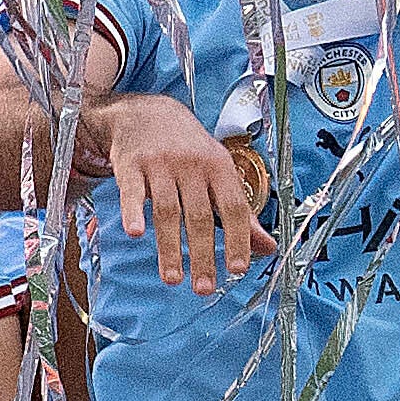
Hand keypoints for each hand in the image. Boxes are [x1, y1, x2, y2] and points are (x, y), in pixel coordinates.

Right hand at [87, 89, 260, 289]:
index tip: (237, 269)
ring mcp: (160, 164)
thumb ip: (240, 212)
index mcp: (219, 167)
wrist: (147, 113)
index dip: (238, 239)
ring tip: (173, 279)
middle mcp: (192, 164)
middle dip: (203, 254)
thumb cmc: (188, 149)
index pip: (233, 207)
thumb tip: (268, 247)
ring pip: (168, 211)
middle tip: (204, 287)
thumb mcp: (218, 173)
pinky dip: (133, 212)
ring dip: (170, 248)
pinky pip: (133, 192)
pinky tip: (135, 233)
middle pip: (200, 215)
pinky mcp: (131, 165)